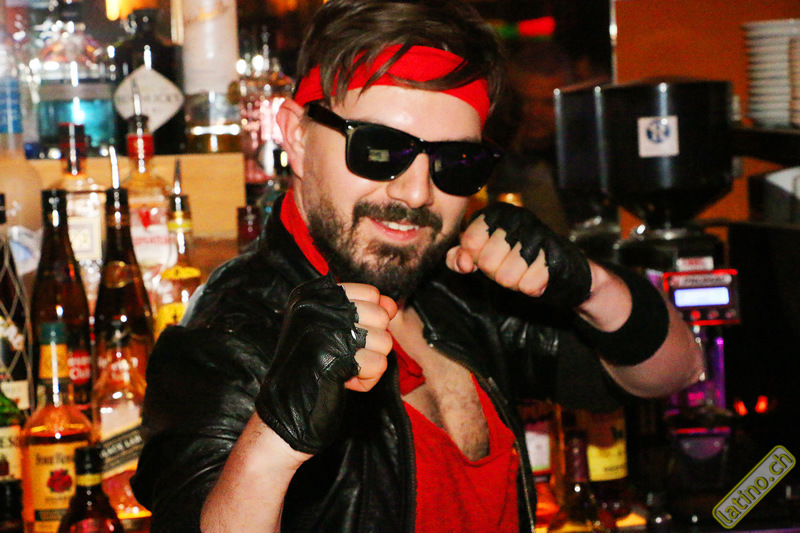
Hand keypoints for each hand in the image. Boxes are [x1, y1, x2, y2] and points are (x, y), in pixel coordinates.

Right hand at [254, 274, 395, 454]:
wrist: (286, 404)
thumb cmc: (313, 363)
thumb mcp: (335, 327)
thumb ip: (366, 311)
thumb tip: (391, 306)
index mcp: (313, 294)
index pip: (371, 294)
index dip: (371, 319)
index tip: (350, 335)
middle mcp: (315, 307)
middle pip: (380, 317)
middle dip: (372, 343)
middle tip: (346, 354)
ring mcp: (322, 330)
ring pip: (384, 341)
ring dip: (369, 363)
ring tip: (344, 367)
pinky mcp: (331, 358)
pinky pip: (378, 365)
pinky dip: (367, 380)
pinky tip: (344, 381)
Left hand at [446, 202, 591, 307]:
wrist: (558, 266)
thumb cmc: (512, 258)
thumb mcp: (480, 254)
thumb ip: (459, 257)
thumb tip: (463, 264)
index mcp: (496, 213)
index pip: (470, 242)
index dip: (473, 258)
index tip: (483, 256)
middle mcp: (518, 217)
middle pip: (486, 262)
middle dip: (494, 273)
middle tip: (506, 266)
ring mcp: (539, 235)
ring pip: (506, 278)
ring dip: (512, 282)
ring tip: (522, 271)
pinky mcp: (556, 256)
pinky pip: (527, 286)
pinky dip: (529, 288)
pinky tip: (536, 277)